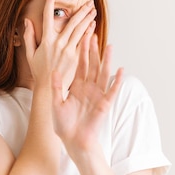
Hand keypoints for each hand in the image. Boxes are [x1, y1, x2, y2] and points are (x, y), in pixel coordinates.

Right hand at [23, 0, 96, 88]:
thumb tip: (27, 21)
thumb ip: (29, 36)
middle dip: (80, 10)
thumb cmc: (38, 71)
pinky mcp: (76, 58)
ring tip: (93, 10)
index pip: (47, 16)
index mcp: (46, 41)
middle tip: (87, 2)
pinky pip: (83, 42)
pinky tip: (93, 25)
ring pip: (79, 30)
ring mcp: (68, 50)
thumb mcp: (30, 54)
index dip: (49, 2)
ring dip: (87, 18)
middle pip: (71, 22)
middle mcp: (58, 43)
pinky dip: (88, 32)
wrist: (48, 88)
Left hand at [51, 36, 123, 152]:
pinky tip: (120, 70)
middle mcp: (88, 88)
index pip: (80, 64)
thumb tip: (53, 71)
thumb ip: (56, 88)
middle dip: (93, 49)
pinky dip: (117, 81)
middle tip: (94, 33)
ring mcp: (97, 95)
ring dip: (106, 60)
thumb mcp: (56, 104)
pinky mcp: (104, 104)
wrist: (73, 141)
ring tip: (109, 46)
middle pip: (92, 65)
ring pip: (103, 74)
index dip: (82, 50)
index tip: (83, 36)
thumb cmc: (64, 125)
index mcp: (76, 86)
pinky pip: (112, 91)